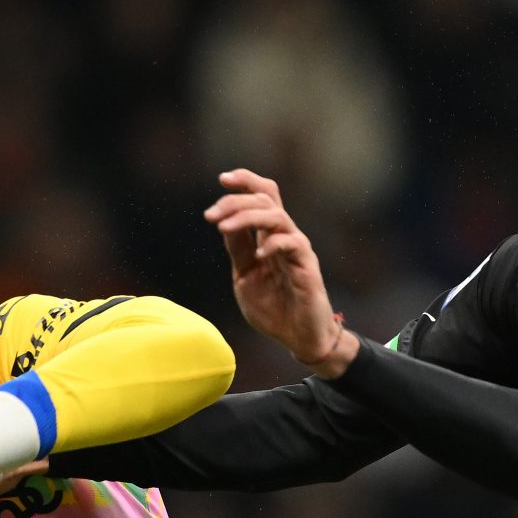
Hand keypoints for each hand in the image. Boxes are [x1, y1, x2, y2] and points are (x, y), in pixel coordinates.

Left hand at [205, 169, 355, 373]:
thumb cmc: (275, 309)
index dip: (245, 181)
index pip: (261, 197)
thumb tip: (224, 221)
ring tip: (223, 227)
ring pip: (276, 216)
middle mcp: (284, 237)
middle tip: (210, 215)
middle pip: (266, 199)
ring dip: (246, 216)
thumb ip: (238, 250)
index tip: (223, 179)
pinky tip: (258, 256)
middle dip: (235, 200)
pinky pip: (293, 244)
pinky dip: (273, 244)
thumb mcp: (245, 276)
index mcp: (269, 237)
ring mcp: (297, 250)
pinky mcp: (307, 267)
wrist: (300, 339)